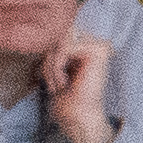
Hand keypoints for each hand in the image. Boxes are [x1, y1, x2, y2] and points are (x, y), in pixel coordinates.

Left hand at [39, 11, 123, 142]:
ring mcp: (99, 45)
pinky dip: (58, 66)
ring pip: (60, 41)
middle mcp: (96, 42)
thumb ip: (53, 45)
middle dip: (50, 59)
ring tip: (60, 84)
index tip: (55, 79)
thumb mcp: (53, 63)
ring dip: (53, 65)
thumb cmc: (65, 94)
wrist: (77, 115)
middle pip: (58, 35)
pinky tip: (66, 82)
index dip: (49, 55)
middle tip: (56, 82)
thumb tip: (43, 27)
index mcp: (87, 44)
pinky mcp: (99, 51)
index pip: (58, 34)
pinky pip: (66, 48)